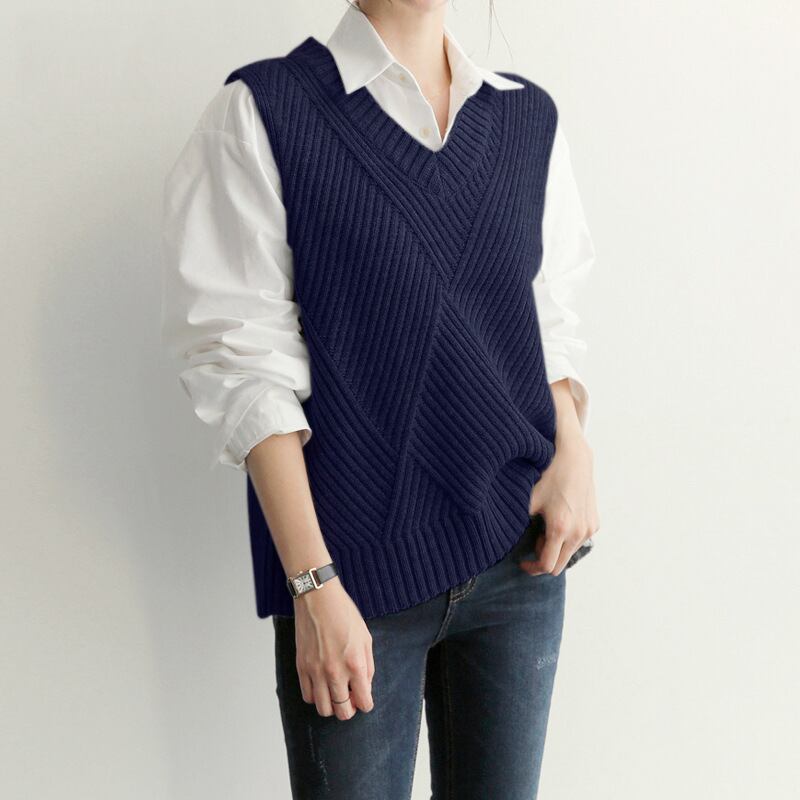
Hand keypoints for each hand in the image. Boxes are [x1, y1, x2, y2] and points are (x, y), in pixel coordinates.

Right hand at [293, 578, 374, 719]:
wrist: (318, 599)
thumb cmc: (343, 614)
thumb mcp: (366, 638)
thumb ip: (368, 667)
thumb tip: (365, 687)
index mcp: (355, 664)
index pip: (363, 702)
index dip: (366, 704)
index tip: (364, 699)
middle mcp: (335, 672)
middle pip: (343, 712)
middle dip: (350, 709)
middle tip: (350, 698)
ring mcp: (316, 671)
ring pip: (323, 709)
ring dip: (332, 706)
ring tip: (336, 693)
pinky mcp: (301, 667)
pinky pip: (307, 696)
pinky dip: (316, 697)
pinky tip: (322, 685)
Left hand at [521, 428, 599, 576]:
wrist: (573, 457)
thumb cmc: (548, 476)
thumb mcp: (528, 500)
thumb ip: (518, 524)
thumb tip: (504, 541)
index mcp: (560, 528)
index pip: (547, 566)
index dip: (532, 568)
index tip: (522, 562)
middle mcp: (578, 532)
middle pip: (559, 565)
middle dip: (544, 558)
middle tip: (533, 541)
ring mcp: (589, 528)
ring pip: (569, 552)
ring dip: (556, 547)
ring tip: (545, 526)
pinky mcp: (595, 522)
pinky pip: (579, 540)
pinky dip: (567, 538)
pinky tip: (558, 520)